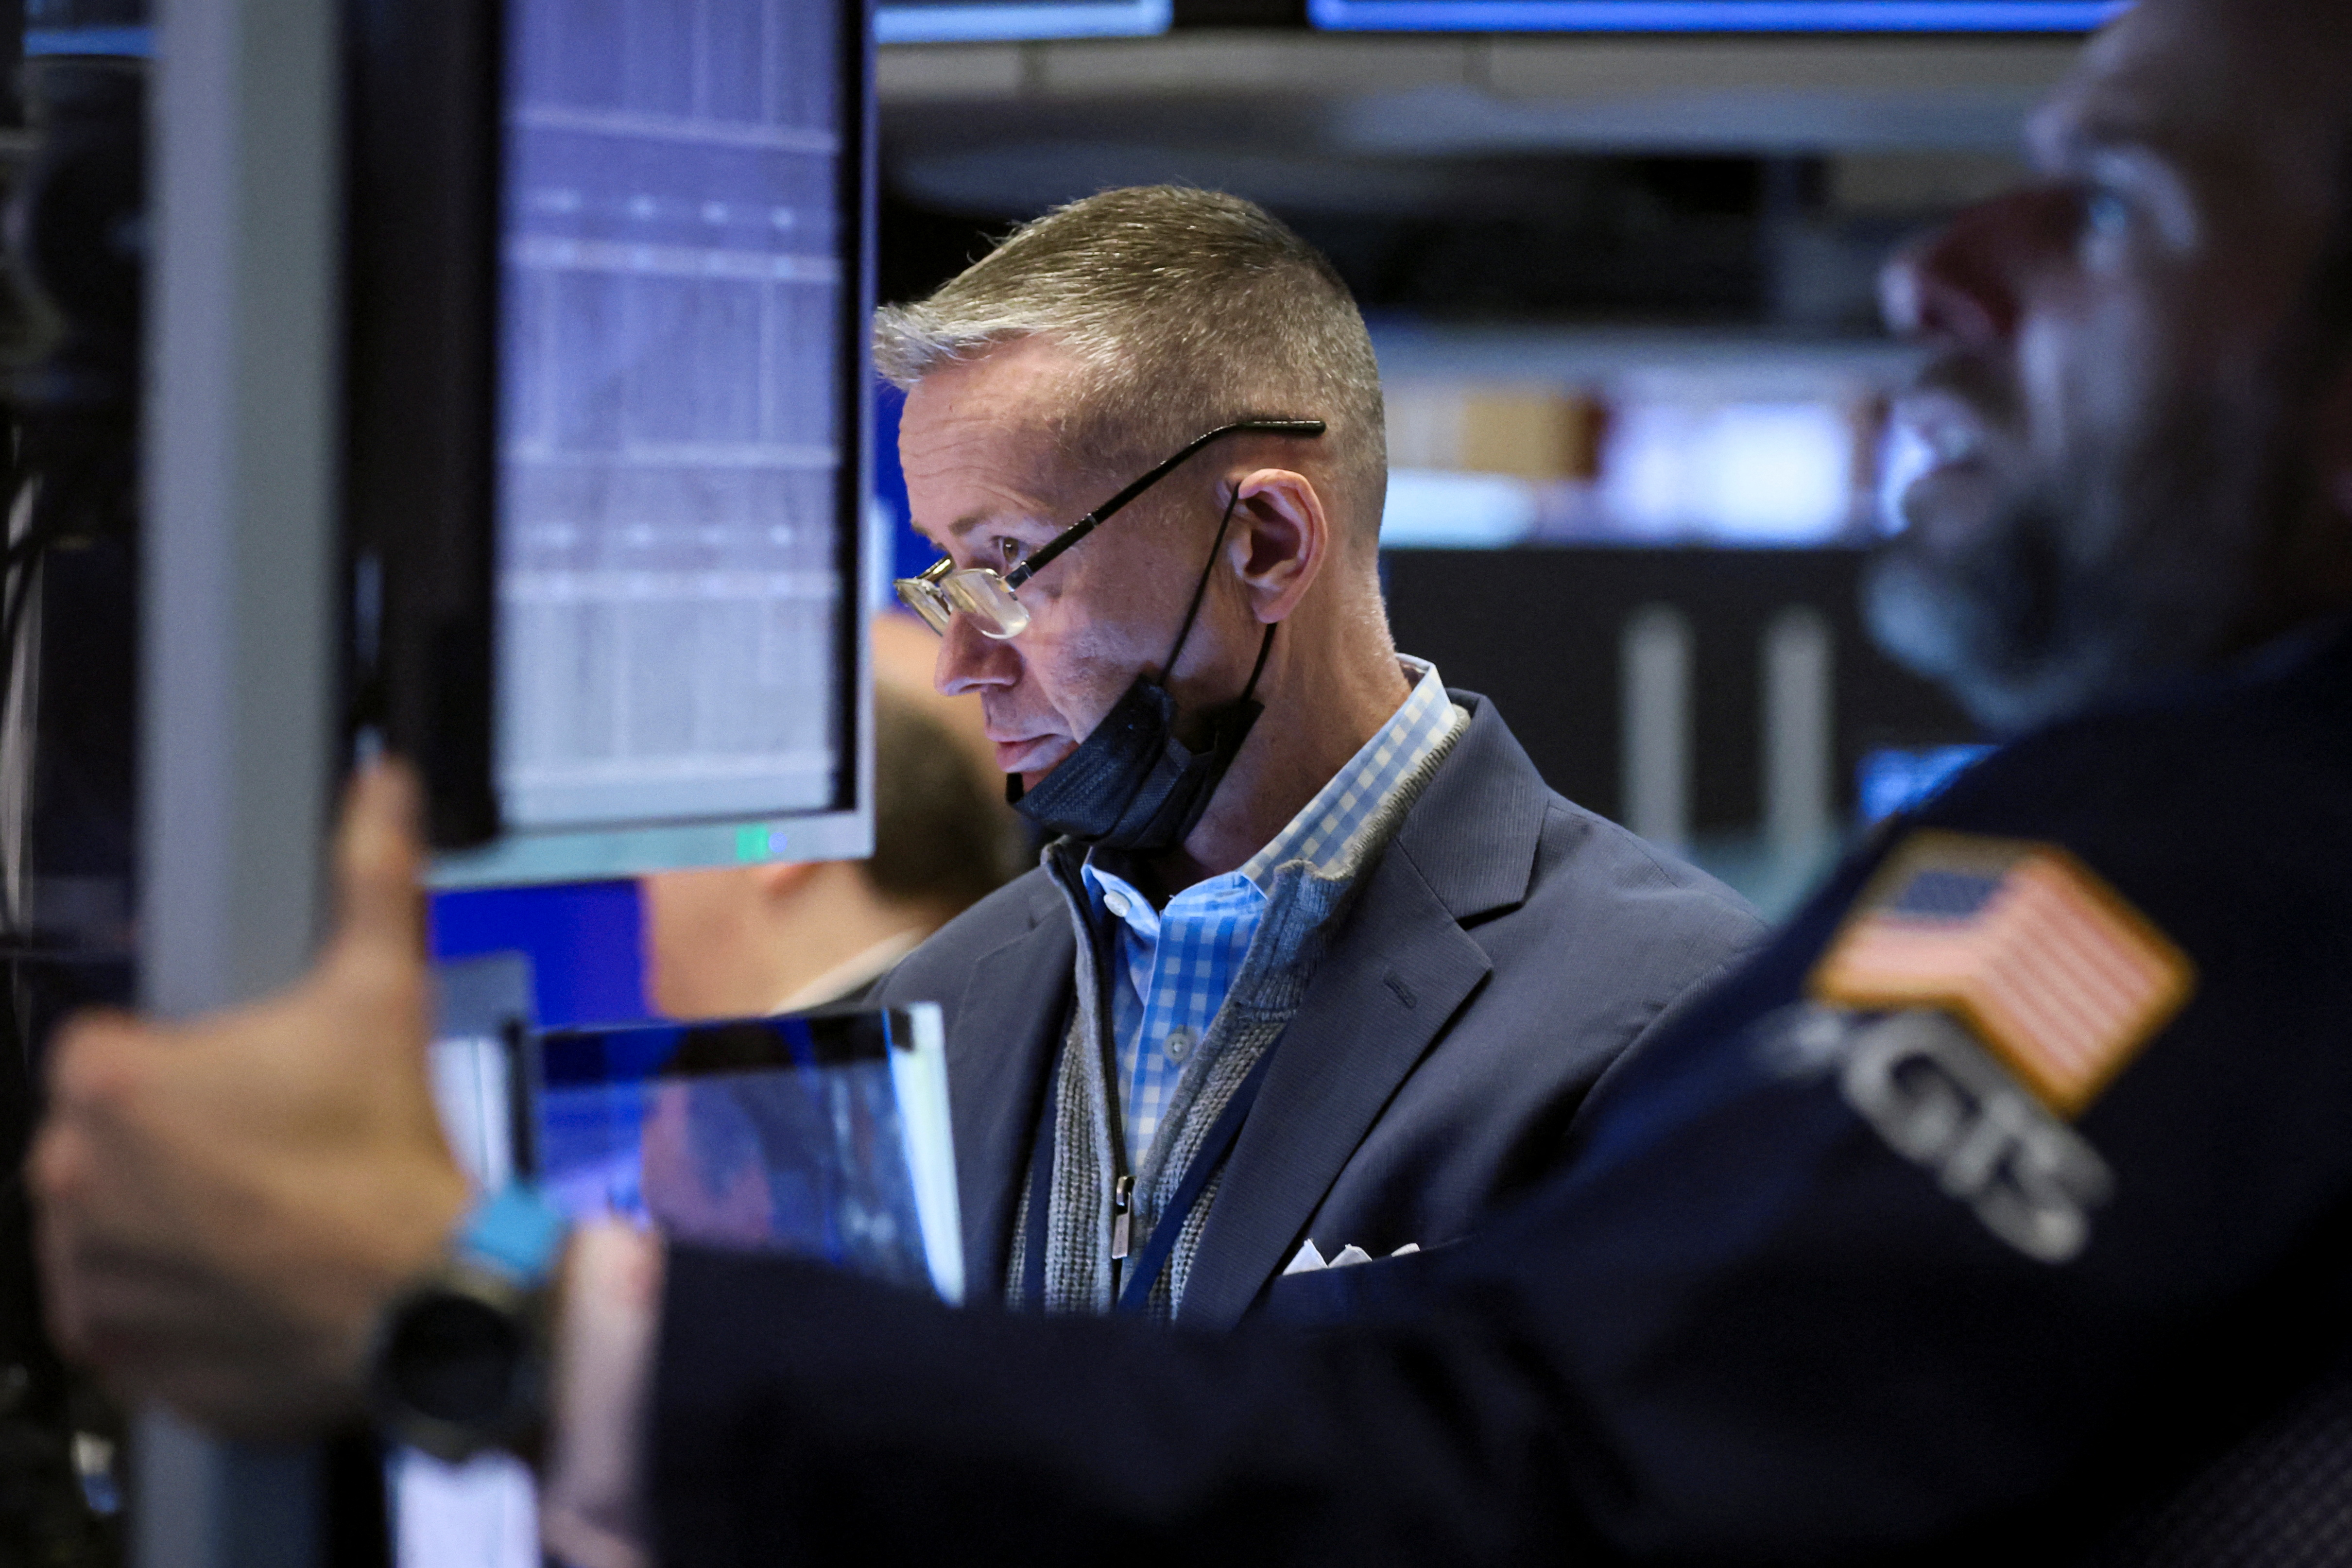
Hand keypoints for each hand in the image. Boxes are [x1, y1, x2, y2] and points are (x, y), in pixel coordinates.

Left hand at [32, 762, 470, 1439]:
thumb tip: (382, 788)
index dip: (190, 1066)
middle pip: (106, 1137)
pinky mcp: (107, 1344)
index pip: (113, 1054)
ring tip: (265, 1217)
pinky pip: (115, 1311)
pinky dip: (165, 1299)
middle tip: (272, 1152)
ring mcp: (83, 1268)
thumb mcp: (382, 990)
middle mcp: (72, 1175)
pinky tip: (242, 1275)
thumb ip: (369, 875)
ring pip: (110, 1221)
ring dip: (167, 1217)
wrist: (418, 1294)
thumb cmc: (386, 1153)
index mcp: (111, 1084)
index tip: (250, 1087)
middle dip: (176, 1143)